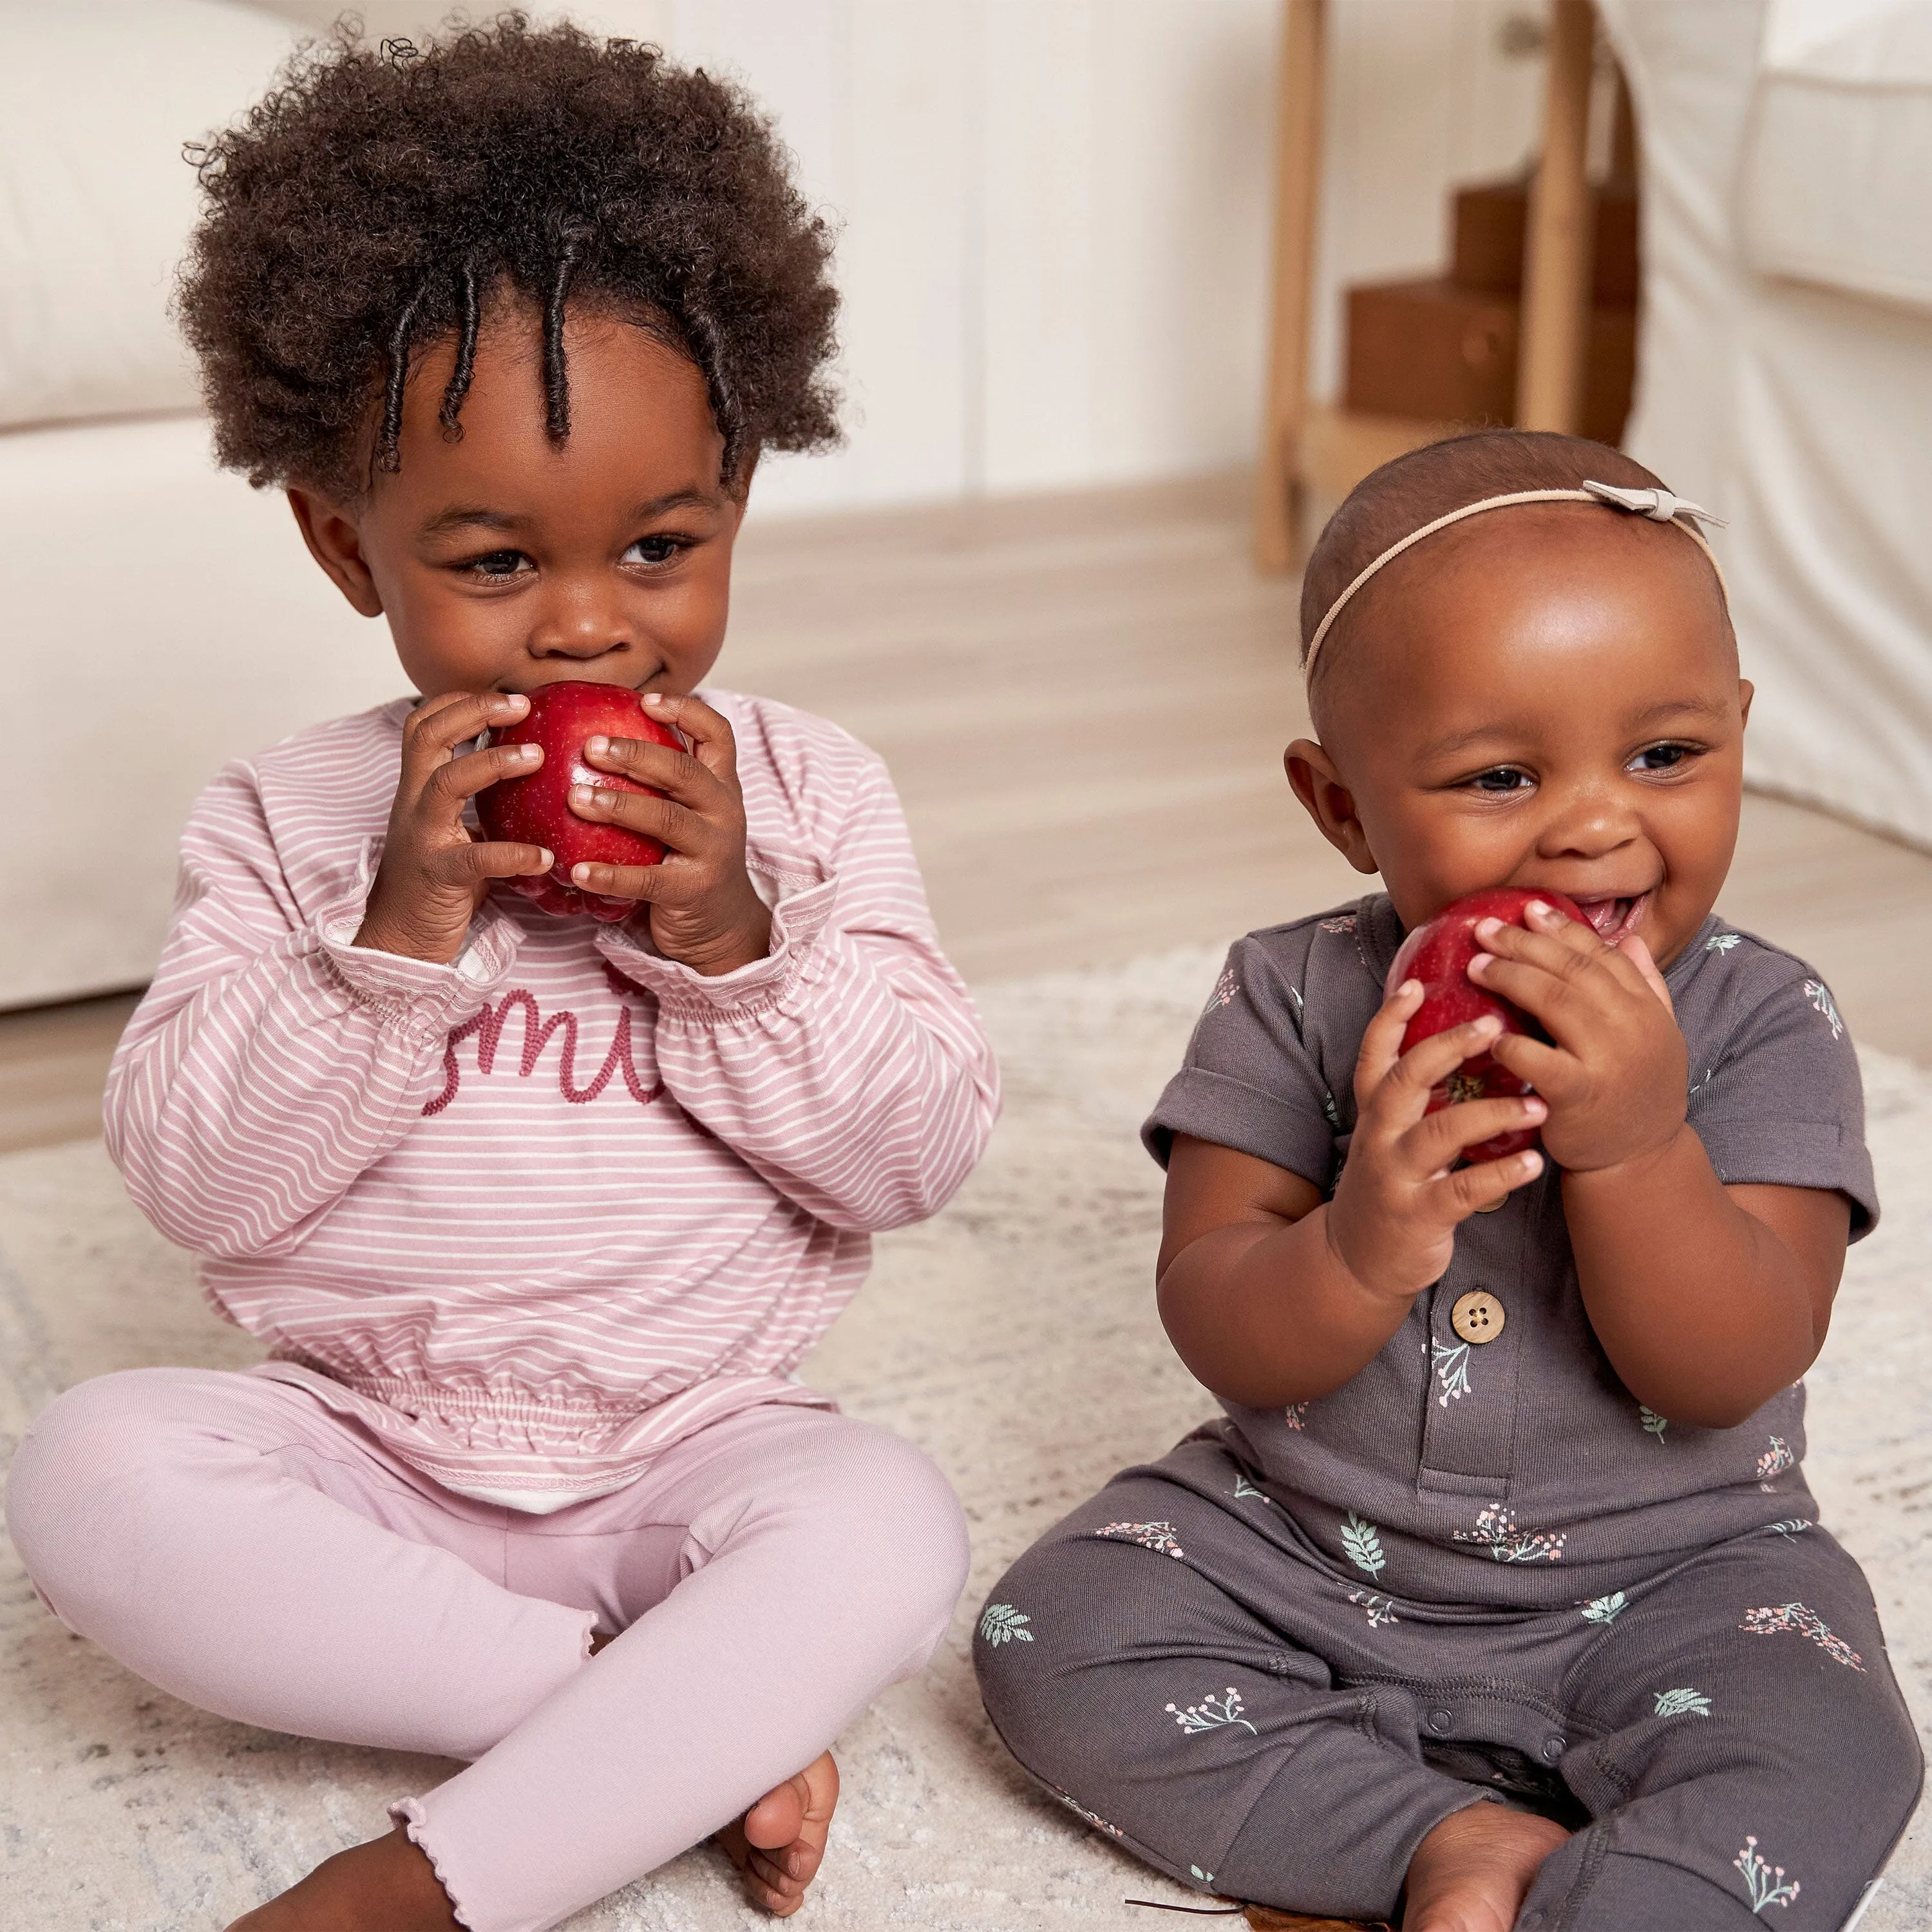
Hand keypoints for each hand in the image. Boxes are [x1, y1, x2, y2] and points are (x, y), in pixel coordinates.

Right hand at [355, 692, 552, 963]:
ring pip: (446, 782)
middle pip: (429, 735)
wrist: (399, 939)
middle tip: (524, 706)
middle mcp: (413, 804)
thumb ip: (480, 800)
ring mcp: (422, 837)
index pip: (423, 724)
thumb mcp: (455, 828)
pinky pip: (476, 858)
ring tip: (538, 757)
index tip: (506, 695)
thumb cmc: (437, 881)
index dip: (459, 700)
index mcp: (417, 789)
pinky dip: (513, 854)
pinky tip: (545, 856)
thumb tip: (535, 771)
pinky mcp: (438, 875)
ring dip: (493, 763)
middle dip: (475, 712)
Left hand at [565, 690, 771, 976]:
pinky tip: (578, 870)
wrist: (723, 924)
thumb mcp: (689, 814)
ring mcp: (713, 851)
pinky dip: (611, 874)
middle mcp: (724, 812)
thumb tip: (591, 740)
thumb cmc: (690, 859)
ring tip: (575, 798)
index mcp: (721, 786)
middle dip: (636, 754)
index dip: (685, 711)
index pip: (718, 735)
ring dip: (618, 805)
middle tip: (590, 746)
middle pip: (684, 772)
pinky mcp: (694, 889)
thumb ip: (659, 783)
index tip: (644, 700)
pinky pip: (648, 879)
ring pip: (667, 820)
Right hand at [1325, 979, 1548, 1300]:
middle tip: (1493, 1025)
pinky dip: (1501, 1174)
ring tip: (1538, 1101)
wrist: (1359, 1258)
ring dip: (1491, 1112)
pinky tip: (1535, 1163)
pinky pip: (1463, 1189)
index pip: (1374, 1055)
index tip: (1416, 984)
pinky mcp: (1418, 1214)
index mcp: (1374, 1111)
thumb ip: (1414, 1093)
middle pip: (1404, 1080)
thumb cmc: (1390, 1184)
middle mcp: (1379, 1136)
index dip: (1390, 1019)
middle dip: (1445, 1048)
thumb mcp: (1389, 1133)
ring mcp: (1396, 1175)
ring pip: (1440, 1132)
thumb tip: (1459, 1040)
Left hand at [1469, 899, 1685, 1173]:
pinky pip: (1542, 1061)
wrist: (1639, 1158)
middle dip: (1526, 945)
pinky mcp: (1581, 1097)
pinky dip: (1514, 1044)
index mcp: (1647, 1008)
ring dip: (1512, 978)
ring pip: (1556, 1003)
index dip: (1563, 929)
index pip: (1602, 955)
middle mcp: (1633, 1028)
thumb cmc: (1637, 1094)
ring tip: (1476, 964)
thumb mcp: (1656, 1036)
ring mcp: (1609, 1061)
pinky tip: (1489, 1033)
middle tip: (1485, 929)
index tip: (1528, 909)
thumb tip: (1630, 938)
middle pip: (1573, 971)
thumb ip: (1646, 986)